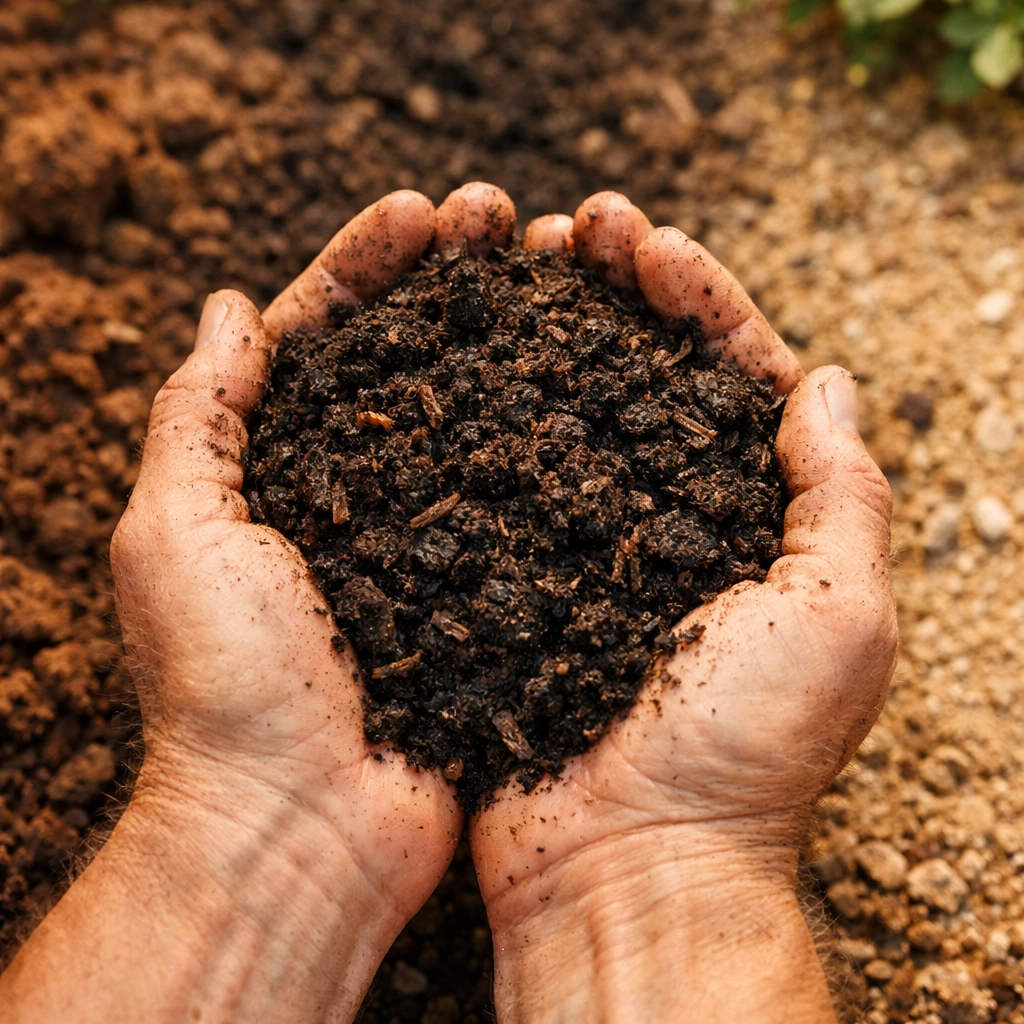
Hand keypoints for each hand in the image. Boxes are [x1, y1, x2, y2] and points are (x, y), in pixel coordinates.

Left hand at [0, 183, 515, 1023]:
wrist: (305, 827)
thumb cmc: (227, 687)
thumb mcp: (175, 532)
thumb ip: (198, 415)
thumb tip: (224, 307)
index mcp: (273, 469)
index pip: (322, 335)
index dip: (369, 265)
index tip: (423, 211)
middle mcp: (353, 495)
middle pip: (409, 359)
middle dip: (453, 279)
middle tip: (505, 216)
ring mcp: (428, 539)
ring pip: (475, 414)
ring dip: (513, 338)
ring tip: (562, 272)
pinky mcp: (485, 588)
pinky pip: (522, 496)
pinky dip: (553, 436)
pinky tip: (595, 386)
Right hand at [472, 193, 896, 1022]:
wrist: (621, 864)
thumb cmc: (737, 753)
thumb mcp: (837, 616)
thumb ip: (845, 492)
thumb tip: (827, 379)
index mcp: (753, 518)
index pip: (730, 372)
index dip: (693, 294)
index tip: (641, 238)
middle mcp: (669, 521)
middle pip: (641, 374)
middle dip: (613, 291)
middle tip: (570, 227)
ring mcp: (584, 546)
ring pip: (564, 411)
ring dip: (545, 332)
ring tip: (512, 263)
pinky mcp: (515, 577)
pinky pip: (500, 477)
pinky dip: (486, 412)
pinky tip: (457, 360)